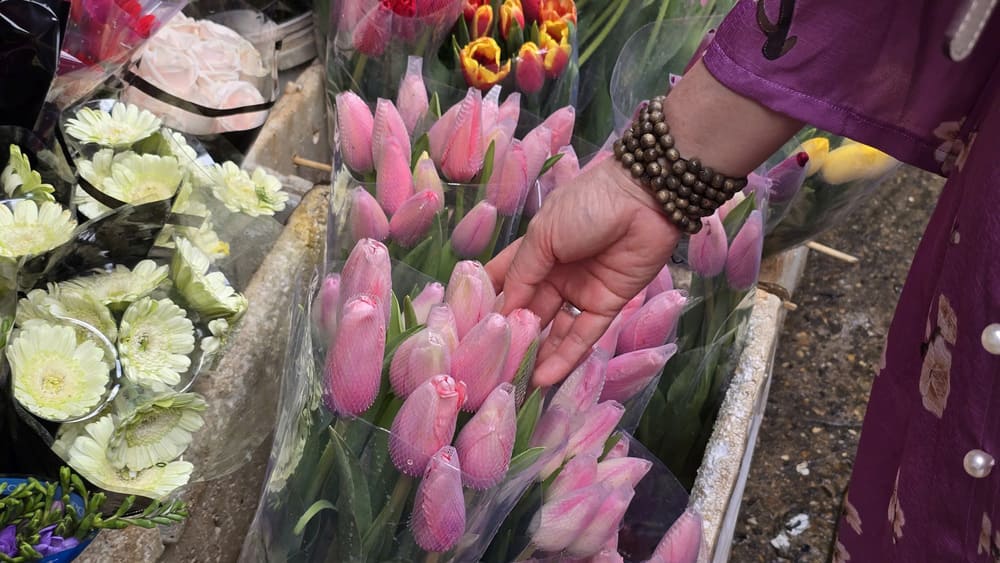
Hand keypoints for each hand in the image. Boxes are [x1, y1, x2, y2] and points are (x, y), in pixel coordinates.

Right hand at [486, 158, 680, 386]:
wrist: (644, 199)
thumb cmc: (587, 205)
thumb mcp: (543, 234)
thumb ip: (522, 274)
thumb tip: (504, 312)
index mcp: (536, 250)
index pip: (506, 281)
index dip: (489, 303)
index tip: (468, 331)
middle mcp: (556, 273)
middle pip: (529, 311)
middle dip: (512, 337)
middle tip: (490, 367)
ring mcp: (581, 291)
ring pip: (554, 329)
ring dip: (537, 354)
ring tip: (515, 381)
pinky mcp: (608, 305)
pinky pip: (583, 335)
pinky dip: (565, 356)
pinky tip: (544, 377)